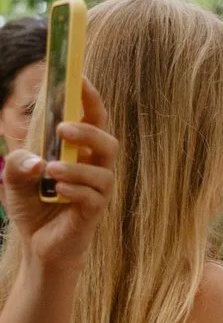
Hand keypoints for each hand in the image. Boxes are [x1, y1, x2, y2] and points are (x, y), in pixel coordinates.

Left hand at [0, 86, 117, 272]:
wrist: (38, 245)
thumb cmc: (33, 206)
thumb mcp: (14, 179)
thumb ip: (18, 163)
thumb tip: (35, 161)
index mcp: (78, 152)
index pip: (92, 119)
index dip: (88, 97)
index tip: (78, 77)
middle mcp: (94, 167)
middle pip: (107, 141)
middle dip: (87, 131)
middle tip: (61, 127)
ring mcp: (97, 191)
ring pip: (103, 171)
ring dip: (77, 166)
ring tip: (51, 169)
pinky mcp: (94, 212)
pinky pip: (94, 197)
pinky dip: (75, 190)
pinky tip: (57, 190)